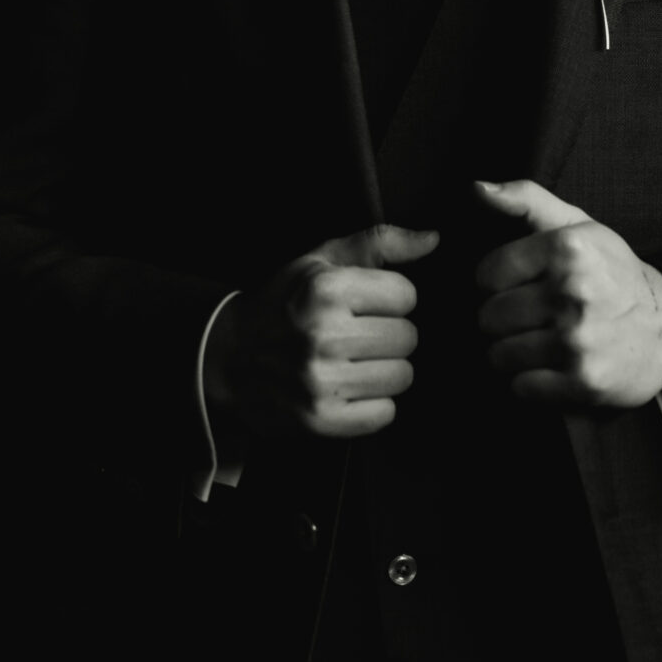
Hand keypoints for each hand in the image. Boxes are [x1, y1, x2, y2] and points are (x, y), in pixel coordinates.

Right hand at [205, 224, 438, 439]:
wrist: (228, 358)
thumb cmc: (283, 303)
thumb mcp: (321, 261)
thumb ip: (380, 243)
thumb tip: (434, 239)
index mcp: (325, 290)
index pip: (406, 295)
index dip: (391, 298)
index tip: (367, 304)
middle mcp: (322, 336)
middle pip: (408, 338)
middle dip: (390, 334)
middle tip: (360, 335)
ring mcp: (320, 382)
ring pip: (402, 376)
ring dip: (386, 369)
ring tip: (355, 361)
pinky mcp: (320, 421)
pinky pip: (385, 414)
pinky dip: (374, 404)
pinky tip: (350, 388)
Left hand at [473, 180, 661, 408]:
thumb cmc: (612, 272)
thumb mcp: (578, 225)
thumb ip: (526, 200)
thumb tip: (475, 188)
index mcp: (568, 247)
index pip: (486, 274)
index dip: (499, 282)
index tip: (522, 285)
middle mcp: (573, 292)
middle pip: (489, 317)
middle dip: (503, 320)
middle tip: (532, 317)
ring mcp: (578, 340)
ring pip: (499, 355)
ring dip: (512, 353)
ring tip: (541, 342)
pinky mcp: (583, 382)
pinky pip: (520, 387)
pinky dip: (530, 381)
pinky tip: (553, 366)